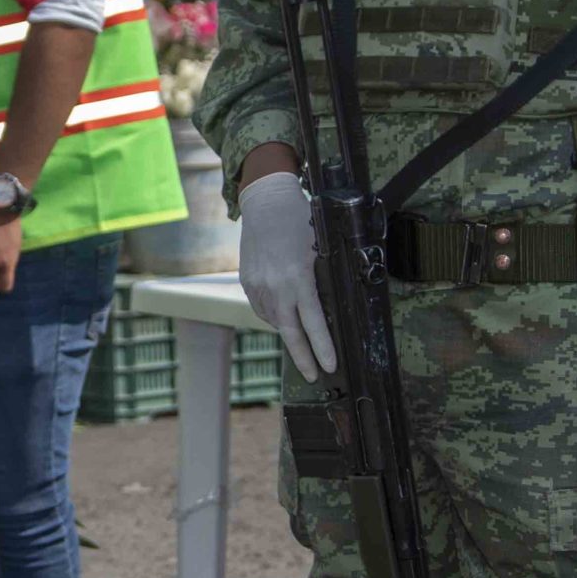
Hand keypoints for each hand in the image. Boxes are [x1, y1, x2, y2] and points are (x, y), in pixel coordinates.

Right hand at [238, 170, 331, 380]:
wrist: (265, 202)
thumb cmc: (300, 220)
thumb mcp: (320, 249)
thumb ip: (322, 280)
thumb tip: (329, 309)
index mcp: (297, 278)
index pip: (313, 323)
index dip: (322, 347)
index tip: (330, 366)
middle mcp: (274, 286)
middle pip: (290, 333)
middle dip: (304, 358)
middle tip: (315, 375)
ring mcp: (257, 285)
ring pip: (275, 320)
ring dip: (290, 331)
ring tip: (302, 337)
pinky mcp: (247, 282)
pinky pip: (263, 308)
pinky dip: (275, 314)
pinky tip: (284, 312)